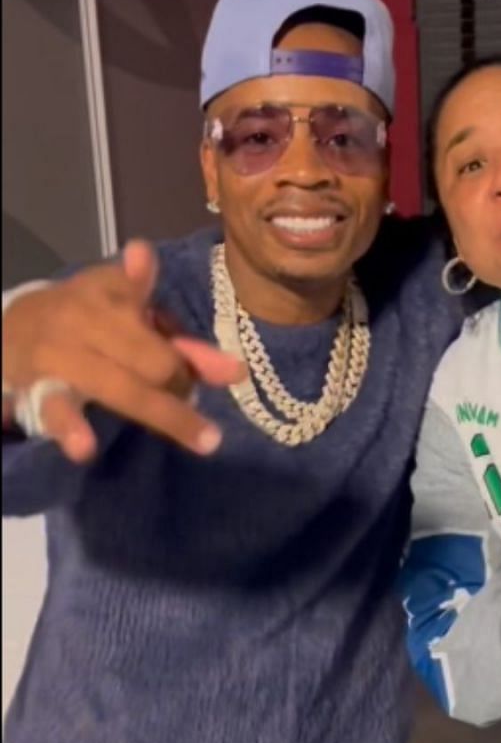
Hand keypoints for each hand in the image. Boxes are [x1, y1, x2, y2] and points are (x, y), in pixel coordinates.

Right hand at [1, 240, 244, 462]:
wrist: (7, 324)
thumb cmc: (87, 317)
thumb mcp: (131, 315)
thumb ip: (181, 344)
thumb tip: (235, 370)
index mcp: (113, 293)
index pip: (167, 330)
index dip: (198, 359)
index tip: (235, 374)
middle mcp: (85, 319)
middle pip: (154, 362)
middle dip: (180, 388)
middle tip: (190, 404)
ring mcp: (57, 354)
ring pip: (118, 386)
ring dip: (162, 413)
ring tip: (203, 439)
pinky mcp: (34, 388)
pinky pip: (54, 408)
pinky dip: (70, 427)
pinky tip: (84, 448)